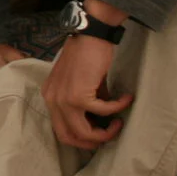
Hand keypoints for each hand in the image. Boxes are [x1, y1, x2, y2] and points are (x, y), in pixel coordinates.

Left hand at [41, 34, 132, 149]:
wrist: (90, 34)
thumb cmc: (87, 55)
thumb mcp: (82, 83)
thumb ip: (86, 103)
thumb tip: (101, 121)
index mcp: (50, 97)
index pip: (59, 129)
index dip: (79, 138)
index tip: (98, 135)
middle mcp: (52, 100)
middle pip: (67, 137)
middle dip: (91, 142)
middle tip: (109, 134)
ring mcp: (63, 100)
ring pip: (83, 132)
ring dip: (106, 132)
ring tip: (119, 122)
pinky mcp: (78, 96)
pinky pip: (102, 112)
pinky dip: (117, 107)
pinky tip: (126, 99)